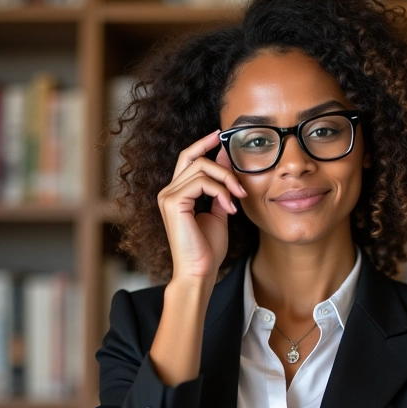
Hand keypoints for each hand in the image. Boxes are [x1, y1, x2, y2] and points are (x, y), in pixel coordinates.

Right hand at [157, 130, 247, 281]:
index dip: (203, 144)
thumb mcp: (219, 214)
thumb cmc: (208, 250)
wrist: (200, 272)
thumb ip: (220, 189)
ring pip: (200, 168)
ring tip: (238, 199)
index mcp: (177, 194)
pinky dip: (220, 191)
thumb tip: (226, 164)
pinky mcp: (173, 202)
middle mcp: (168, 192)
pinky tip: (230, 208)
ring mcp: (168, 196)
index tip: (220, 136)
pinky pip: (201, 182)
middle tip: (238, 174)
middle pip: (193, 158)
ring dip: (226, 180)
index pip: (187, 159)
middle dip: (218, 159)